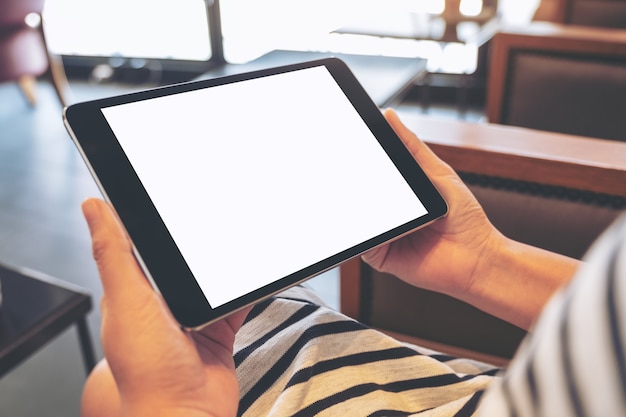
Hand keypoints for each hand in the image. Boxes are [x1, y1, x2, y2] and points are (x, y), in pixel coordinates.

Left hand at [81, 198, 247, 416]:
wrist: (189, 415)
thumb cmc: (150, 372)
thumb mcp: (130, 302)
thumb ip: (115, 255)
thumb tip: (93, 208)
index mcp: (131, 295)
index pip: (137, 247)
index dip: (148, 222)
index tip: (164, 195)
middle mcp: (160, 306)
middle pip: (180, 262)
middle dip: (195, 243)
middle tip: (212, 215)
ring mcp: (190, 320)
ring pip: (209, 281)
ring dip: (221, 267)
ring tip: (235, 244)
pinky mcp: (218, 333)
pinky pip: (234, 304)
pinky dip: (244, 292)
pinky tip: (251, 280)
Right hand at [363, 109, 504, 299]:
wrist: (478, 259)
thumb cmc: (466, 219)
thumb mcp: (439, 172)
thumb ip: (412, 147)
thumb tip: (389, 116)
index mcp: (400, 195)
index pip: (373, 175)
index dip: (360, 161)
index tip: (351, 142)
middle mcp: (389, 215)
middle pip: (362, 196)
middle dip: (354, 183)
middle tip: (348, 166)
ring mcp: (383, 235)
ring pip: (360, 219)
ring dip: (358, 206)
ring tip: (366, 194)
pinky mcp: (380, 256)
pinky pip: (364, 243)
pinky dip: (365, 232)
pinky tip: (374, 221)